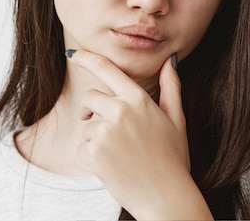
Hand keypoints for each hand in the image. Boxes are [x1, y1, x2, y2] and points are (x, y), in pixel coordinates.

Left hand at [67, 49, 211, 219]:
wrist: (166, 197)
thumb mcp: (176, 119)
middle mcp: (120, 110)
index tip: (72, 52)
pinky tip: (112, 164)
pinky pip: (82, 146)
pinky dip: (92, 156)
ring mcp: (104, 131)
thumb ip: (171, 87)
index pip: (106, 69)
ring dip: (96, 137)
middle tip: (109, 129)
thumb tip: (170, 61)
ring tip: (121, 154)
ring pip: (86, 125)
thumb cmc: (173, 159)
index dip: (86, 58)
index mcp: (138, 99)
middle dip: (93, 111)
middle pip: (90, 97)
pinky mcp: (92, 152)